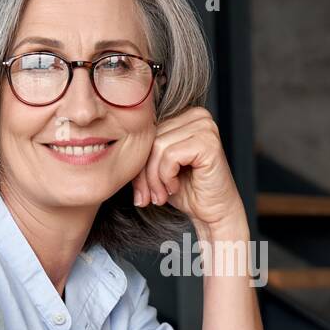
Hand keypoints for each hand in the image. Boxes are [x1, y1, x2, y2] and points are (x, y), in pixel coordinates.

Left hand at [132, 107, 245, 231]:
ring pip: (157, 147)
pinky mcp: (208, 142)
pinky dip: (166, 177)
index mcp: (186, 116)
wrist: (214, 213)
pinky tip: (174, 188)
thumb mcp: (158, 167)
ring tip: (160, 196)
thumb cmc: (187, 190)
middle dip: (144, 173)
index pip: (149, 131)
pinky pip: (170, 156)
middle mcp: (198, 116)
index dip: (139, 162)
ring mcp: (205, 127)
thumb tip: (115, 143)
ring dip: (154, 178)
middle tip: (148, 197)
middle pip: (151, 138)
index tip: (140, 190)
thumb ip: (144, 151)